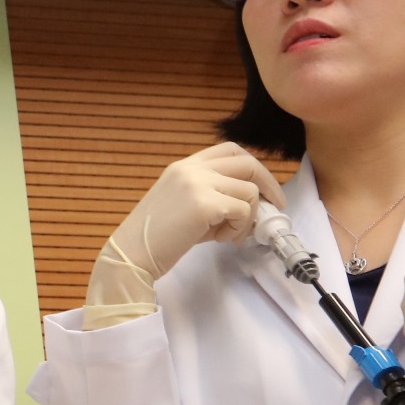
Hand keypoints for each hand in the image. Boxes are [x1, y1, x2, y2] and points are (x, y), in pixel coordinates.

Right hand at [85, 144, 286, 322]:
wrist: (131, 254)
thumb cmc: (157, 237)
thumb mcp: (184, 204)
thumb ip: (214, 195)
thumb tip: (251, 204)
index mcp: (185, 166)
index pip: (230, 150)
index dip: (254, 167)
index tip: (263, 188)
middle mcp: (192, 169)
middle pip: (248, 163)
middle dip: (268, 185)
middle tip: (273, 208)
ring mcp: (198, 184)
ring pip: (249, 190)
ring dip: (247, 216)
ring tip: (228, 234)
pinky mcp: (204, 205)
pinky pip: (243, 211)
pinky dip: (239, 228)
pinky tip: (220, 239)